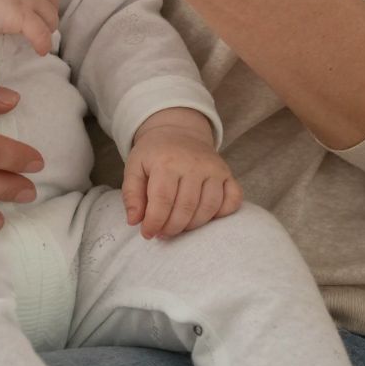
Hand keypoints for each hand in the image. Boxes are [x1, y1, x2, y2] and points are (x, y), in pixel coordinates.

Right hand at [0, 0, 58, 55]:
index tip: (39, 6)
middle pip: (52, 2)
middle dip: (47, 14)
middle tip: (37, 24)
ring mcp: (29, 0)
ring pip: (51, 19)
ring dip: (46, 29)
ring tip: (37, 37)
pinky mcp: (23, 17)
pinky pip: (42, 34)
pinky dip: (43, 44)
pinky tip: (40, 50)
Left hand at [122, 119, 242, 239]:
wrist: (179, 131)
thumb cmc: (155, 153)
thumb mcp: (134, 167)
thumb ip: (131, 194)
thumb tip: (134, 221)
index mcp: (167, 162)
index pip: (162, 201)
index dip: (154, 223)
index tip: (147, 233)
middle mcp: (194, 164)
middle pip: (186, 208)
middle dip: (172, 228)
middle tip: (162, 233)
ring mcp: (214, 169)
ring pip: (209, 208)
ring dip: (193, 225)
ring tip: (178, 226)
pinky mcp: (227, 174)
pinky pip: (233, 200)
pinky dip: (222, 214)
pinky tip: (205, 217)